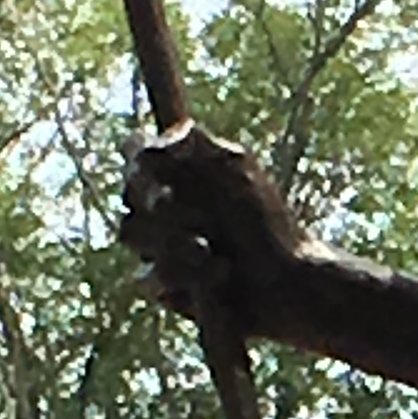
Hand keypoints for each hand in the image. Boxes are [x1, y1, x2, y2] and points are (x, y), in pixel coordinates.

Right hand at [120, 122, 307, 342]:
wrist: (289, 282)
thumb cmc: (267, 223)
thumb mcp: (236, 171)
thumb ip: (194, 145)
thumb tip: (156, 132)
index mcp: (179, 172)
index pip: (135, 152)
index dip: (141, 160)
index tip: (159, 171)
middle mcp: (163, 206)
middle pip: (128, 192)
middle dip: (164, 205)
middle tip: (203, 219)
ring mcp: (159, 245)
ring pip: (131, 232)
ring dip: (173, 241)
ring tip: (211, 252)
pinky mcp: (164, 286)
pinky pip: (146, 277)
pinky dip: (183, 274)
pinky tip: (218, 275)